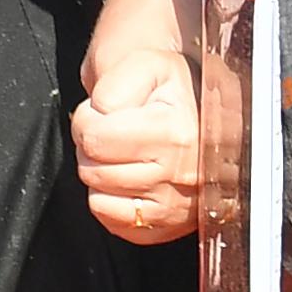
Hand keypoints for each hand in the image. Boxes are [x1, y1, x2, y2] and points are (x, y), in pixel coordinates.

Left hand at [73, 37, 202, 247]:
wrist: (204, 112)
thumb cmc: (174, 89)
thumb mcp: (147, 65)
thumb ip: (114, 86)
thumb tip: (101, 115)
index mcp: (176, 132)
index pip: (94, 137)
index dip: (87, 120)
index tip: (102, 113)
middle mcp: (181, 174)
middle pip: (92, 170)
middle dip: (93, 147)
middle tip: (113, 132)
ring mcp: (176, 206)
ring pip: (98, 198)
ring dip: (100, 173)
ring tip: (123, 153)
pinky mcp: (167, 226)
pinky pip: (112, 221)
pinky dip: (110, 201)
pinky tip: (128, 178)